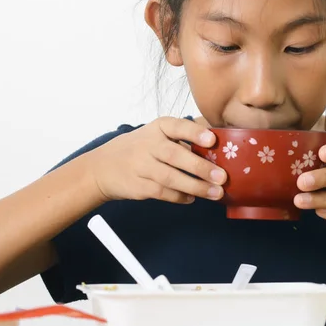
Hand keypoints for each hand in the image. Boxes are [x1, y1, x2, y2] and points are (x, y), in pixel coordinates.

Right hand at [89, 117, 225, 204]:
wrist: (103, 167)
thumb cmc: (142, 147)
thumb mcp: (158, 133)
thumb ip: (185, 137)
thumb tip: (221, 142)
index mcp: (158, 127)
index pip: (178, 127)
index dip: (195, 133)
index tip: (212, 139)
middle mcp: (148, 144)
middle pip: (175, 156)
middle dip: (201, 168)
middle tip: (222, 177)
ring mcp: (141, 166)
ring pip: (171, 178)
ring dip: (196, 187)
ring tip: (216, 193)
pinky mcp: (138, 186)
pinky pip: (163, 192)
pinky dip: (180, 196)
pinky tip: (193, 198)